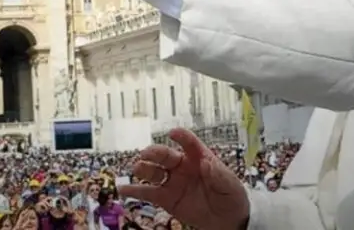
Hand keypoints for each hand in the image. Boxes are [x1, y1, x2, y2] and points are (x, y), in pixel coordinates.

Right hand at [122, 128, 249, 229]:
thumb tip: (207, 163)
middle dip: (155, 152)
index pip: (189, 143)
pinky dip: (134, 191)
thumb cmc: (231, 196)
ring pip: (154, 172)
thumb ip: (218, 174)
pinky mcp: (166, 199)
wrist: (229, 221)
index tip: (173, 133)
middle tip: (146, 154)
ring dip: (143, 168)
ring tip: (137, 168)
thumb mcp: (230, 185)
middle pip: (165, 155)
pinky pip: (148, 193)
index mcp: (199, 158)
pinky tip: (123, 189)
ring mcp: (172, 182)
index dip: (181, 137)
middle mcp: (182, 166)